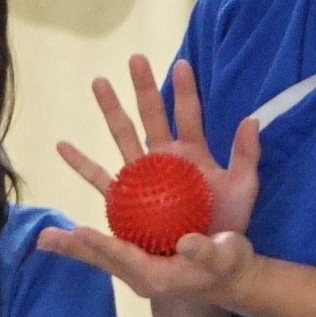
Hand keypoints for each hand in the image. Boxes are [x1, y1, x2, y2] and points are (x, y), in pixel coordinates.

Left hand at [38, 218, 256, 306]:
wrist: (231, 277)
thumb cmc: (228, 266)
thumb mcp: (223, 256)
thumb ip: (204, 251)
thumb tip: (185, 243)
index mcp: (158, 276)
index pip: (124, 257)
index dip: (102, 244)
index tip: (79, 232)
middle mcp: (142, 272)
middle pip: (101, 258)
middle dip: (73, 247)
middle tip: (43, 239)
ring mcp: (138, 264)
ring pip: (100, 253)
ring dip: (73, 243)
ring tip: (44, 237)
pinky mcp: (140, 255)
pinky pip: (110, 245)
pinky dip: (90, 239)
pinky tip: (74, 229)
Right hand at [51, 55, 259, 238]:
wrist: (210, 259)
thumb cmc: (229, 223)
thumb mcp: (244, 189)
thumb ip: (247, 155)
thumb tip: (252, 119)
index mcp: (192, 152)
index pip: (188, 115)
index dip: (185, 90)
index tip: (181, 64)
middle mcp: (165, 158)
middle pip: (150, 116)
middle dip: (143, 87)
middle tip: (136, 57)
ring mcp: (145, 177)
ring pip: (123, 137)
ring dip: (112, 110)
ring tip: (99, 81)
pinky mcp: (128, 200)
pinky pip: (101, 180)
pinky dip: (81, 163)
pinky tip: (63, 145)